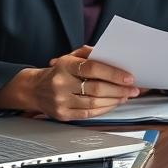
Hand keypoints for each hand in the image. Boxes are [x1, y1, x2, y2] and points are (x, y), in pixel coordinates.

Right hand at [0, 46, 139, 119]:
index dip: (113, 73)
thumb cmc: (59, 71)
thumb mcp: (70, 56)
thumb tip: (113, 56)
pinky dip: (105, 109)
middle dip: (119, 89)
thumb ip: (90, 53)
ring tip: (126, 96)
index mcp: (65, 65)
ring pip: (94, 103)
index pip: (92, 68)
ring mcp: (61, 101)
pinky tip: (113, 104)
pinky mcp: (62, 114)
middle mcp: (61, 83)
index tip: (129, 77)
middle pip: (96, 88)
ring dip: (115, 100)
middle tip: (134, 89)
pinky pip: (88, 114)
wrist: (34, 89)